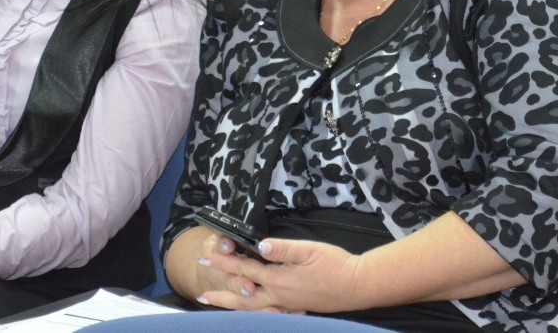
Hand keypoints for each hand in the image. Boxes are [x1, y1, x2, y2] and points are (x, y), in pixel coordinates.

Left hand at [197, 238, 360, 313]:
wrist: (357, 286)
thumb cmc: (335, 265)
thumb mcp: (309, 250)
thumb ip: (283, 249)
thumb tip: (259, 245)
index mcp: (279, 279)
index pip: (244, 269)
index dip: (224, 262)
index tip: (205, 257)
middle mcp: (278, 296)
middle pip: (242, 296)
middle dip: (221, 293)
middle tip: (200, 293)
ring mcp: (286, 305)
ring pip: (252, 308)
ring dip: (232, 306)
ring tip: (216, 305)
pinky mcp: (295, 308)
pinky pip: (267, 313)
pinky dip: (252, 313)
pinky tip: (248, 311)